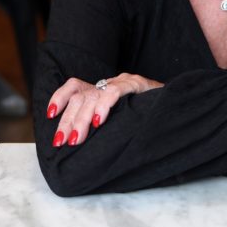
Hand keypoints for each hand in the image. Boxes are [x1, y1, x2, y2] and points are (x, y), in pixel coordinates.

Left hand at [45, 73, 162, 146]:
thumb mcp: (121, 119)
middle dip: (68, 120)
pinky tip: (99, 120)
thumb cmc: (147, 115)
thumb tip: (77, 144)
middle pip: (81, 96)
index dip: (60, 97)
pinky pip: (116, 90)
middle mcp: (111, 83)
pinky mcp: (138, 84)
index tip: (50, 114)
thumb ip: (102, 125)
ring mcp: (124, 82)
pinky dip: (104, 105)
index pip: (75, 86)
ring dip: (82, 119)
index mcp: (103, 89)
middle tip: (62, 141)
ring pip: (94, 95)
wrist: (177, 104)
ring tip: (76, 139)